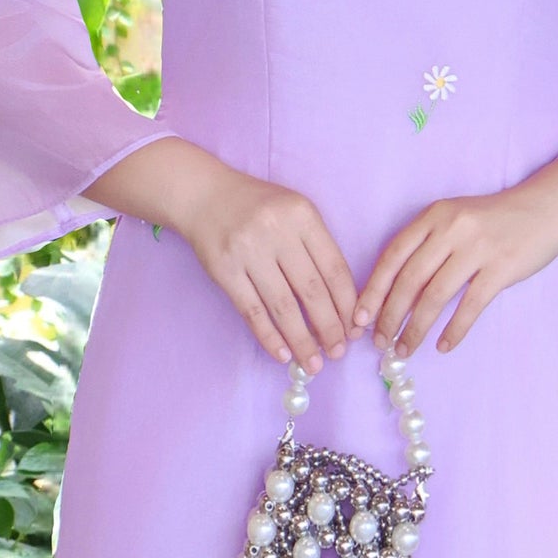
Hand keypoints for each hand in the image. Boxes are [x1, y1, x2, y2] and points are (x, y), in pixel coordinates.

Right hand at [90, 134, 356, 370]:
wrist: (203, 195)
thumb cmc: (257, 207)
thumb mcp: (294, 212)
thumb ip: (317, 247)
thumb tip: (342, 303)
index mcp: (302, 215)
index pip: (334, 268)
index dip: (348, 304)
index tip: (355, 329)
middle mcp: (276, 231)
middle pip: (312, 290)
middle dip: (329, 327)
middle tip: (338, 352)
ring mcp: (248, 251)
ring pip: (282, 306)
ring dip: (301, 340)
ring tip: (313, 362)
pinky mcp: (224, 270)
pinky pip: (251, 311)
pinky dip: (268, 336)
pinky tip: (282, 354)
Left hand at [354, 157, 557, 356]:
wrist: (544, 208)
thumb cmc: (492, 220)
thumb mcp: (454, 218)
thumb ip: (426, 245)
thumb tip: (392, 292)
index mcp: (434, 216)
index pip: (393, 256)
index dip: (373, 289)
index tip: (359, 318)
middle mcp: (451, 229)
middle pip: (410, 280)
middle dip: (390, 316)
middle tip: (379, 342)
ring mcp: (477, 248)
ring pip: (435, 296)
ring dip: (416, 329)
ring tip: (405, 350)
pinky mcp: (501, 268)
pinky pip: (470, 306)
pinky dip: (454, 330)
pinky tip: (443, 346)